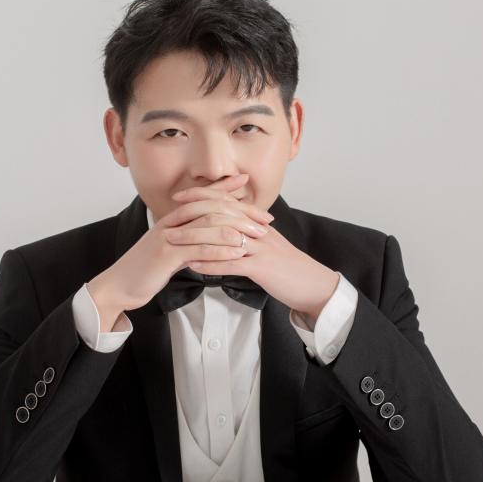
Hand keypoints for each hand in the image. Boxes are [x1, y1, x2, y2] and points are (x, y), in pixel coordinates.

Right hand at [86, 174, 274, 317]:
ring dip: (237, 231)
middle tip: (265, 219)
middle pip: (212, 208)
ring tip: (259, 236)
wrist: (119, 286)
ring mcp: (168, 238)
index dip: (225, 188)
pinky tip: (238, 255)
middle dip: (241, 211)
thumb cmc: (145, 271)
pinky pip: (199, 251)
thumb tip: (208, 241)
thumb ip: (189, 243)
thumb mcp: (169, 251)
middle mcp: (171, 223)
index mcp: (172, 219)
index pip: (202, 197)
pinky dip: (221, 251)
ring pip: (208, 226)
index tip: (246, 182)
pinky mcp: (166, 256)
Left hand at [173, 182, 340, 325]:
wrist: (314, 285)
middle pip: (221, 214)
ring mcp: (261, 247)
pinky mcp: (262, 268)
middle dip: (192, 214)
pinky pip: (232, 263)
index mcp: (258, 222)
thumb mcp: (268, 245)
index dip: (202, 196)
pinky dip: (210, 263)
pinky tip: (192, 265)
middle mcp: (259, 230)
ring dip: (195, 238)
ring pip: (223, 236)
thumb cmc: (289, 268)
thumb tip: (228, 228)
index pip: (226, 201)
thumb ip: (250, 234)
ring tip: (173, 242)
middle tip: (169, 217)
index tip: (179, 197)